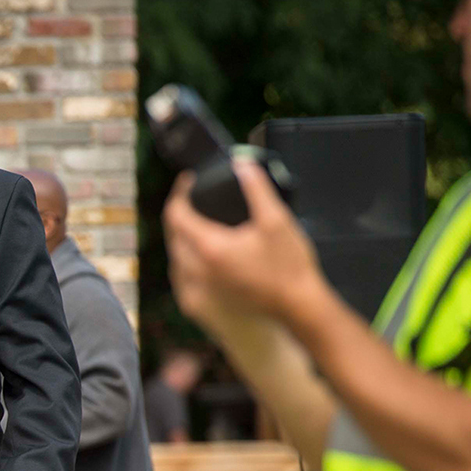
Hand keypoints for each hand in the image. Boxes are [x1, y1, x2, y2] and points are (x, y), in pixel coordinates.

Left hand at [163, 161, 326, 327]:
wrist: (298, 305)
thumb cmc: (289, 266)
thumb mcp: (276, 220)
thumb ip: (257, 189)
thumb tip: (243, 165)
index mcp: (209, 248)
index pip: (176, 215)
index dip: (179, 193)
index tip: (188, 180)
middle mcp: (197, 269)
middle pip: (173, 235)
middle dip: (179, 212)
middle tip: (193, 196)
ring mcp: (200, 286)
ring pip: (176, 255)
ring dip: (180, 235)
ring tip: (196, 218)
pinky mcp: (205, 298)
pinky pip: (184, 273)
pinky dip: (185, 256)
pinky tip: (199, 249)